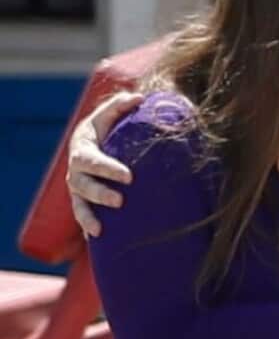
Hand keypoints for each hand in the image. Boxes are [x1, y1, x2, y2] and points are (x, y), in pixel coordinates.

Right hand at [67, 91, 143, 236]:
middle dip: (101, 194)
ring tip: (100, 229)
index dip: (109, 169)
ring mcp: (78, 189)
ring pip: (79, 205)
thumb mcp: (109, 115)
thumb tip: (140, 98)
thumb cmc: (105, 128)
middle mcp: (77, 172)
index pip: (94, 161)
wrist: (91, 144)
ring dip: (89, 217)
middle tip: (120, 201)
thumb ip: (122, 105)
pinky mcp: (83, 202)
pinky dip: (87, 227)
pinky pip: (82, 217)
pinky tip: (98, 239)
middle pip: (85, 186)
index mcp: (84, 150)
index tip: (129, 177)